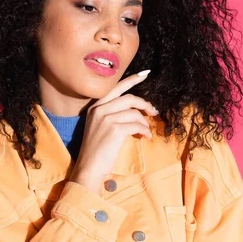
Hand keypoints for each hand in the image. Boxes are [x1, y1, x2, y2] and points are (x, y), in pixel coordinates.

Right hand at [70, 70, 157, 193]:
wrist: (89, 167)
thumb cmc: (96, 150)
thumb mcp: (99, 127)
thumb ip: (111, 114)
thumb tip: (136, 110)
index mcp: (94, 107)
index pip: (115, 87)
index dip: (132, 79)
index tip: (146, 73)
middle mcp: (99, 109)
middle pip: (129, 98)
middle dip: (144, 103)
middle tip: (153, 111)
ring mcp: (106, 118)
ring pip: (134, 112)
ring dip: (144, 122)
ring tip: (146, 131)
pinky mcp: (114, 129)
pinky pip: (137, 125)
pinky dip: (144, 131)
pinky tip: (145, 137)